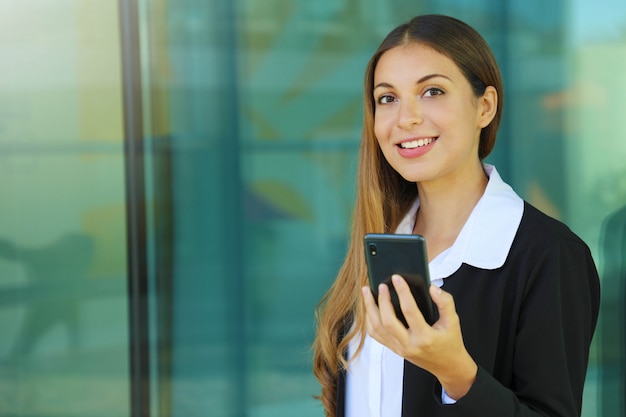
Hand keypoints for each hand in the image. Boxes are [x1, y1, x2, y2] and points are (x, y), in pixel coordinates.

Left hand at [362, 274, 477, 399]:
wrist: (447, 366)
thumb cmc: (450, 342)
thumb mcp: (453, 321)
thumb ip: (445, 302)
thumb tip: (432, 288)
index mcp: (425, 337)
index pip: (410, 311)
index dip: (403, 292)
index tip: (396, 278)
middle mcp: (409, 345)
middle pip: (387, 321)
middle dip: (382, 300)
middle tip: (381, 284)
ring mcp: (399, 348)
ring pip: (377, 328)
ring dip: (370, 308)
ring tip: (367, 291)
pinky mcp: (394, 349)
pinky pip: (376, 335)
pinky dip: (370, 319)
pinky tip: (370, 307)